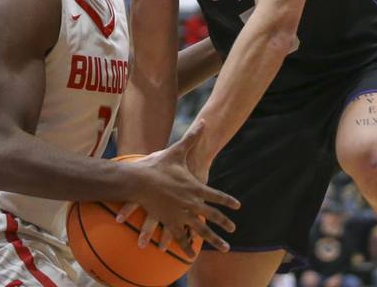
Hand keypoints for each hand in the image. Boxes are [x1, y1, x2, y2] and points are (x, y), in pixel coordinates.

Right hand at [120, 120, 239, 255]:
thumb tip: (204, 121)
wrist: (139, 180)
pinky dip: (186, 246)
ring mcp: (181, 214)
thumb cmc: (158, 165)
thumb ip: (192, 137)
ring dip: (213, 240)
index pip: (217, 196)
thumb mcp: (177, 150)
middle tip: (233, 230)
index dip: (227, 201)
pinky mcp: (168, 221)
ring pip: (200, 230)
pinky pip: (180, 237)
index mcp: (195, 187)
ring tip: (224, 248)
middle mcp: (191, 202)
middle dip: (224, 223)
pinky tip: (192, 255)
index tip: (237, 207)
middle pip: (212, 215)